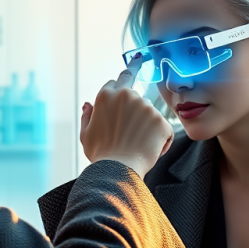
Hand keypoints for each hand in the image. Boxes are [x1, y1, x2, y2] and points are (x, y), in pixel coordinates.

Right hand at [80, 56, 174, 178]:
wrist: (118, 171)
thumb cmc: (101, 154)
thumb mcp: (86, 134)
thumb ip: (87, 116)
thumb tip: (87, 104)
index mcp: (106, 95)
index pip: (117, 82)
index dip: (120, 92)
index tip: (132, 76)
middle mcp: (127, 95)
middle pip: (134, 95)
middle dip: (134, 109)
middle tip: (129, 131)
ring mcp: (146, 107)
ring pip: (149, 112)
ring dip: (145, 125)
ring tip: (135, 145)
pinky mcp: (161, 121)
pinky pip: (163, 128)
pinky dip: (159, 138)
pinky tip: (149, 149)